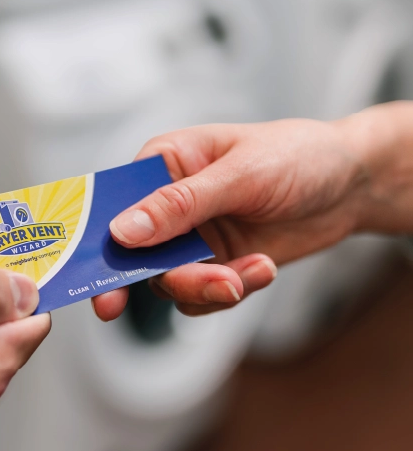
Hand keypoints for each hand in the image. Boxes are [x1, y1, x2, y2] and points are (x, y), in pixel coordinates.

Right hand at [93, 103, 412, 320]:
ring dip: (206, 287)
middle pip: (137, 254)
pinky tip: (262, 269)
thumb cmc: (297, 156)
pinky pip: (203, 294)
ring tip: (248, 275)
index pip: (113, 204)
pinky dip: (230, 291)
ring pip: (170, 282)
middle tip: (199, 289)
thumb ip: (180, 205)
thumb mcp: (240, 174)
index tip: (100, 284)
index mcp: (163, 165)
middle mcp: (168, 204)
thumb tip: (123, 231)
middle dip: (165, 278)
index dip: (99, 244)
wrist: (350, 185)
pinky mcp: (215, 264)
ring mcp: (191, 238)